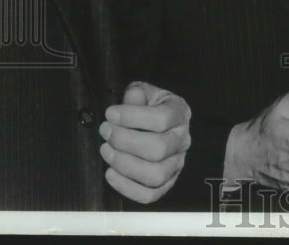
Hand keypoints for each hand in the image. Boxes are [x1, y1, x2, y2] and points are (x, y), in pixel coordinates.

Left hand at [100, 81, 191, 203]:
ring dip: (124, 164)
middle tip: (106, 132)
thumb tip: (133, 96)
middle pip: (158, 149)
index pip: (162, 118)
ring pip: (155, 175)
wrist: (157, 121)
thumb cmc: (148, 106)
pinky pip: (150, 195)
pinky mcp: (166, 183)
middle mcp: (182, 140)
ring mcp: (177, 163)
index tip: (110, 114)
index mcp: (180, 113)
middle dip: (125, 141)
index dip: (133, 117)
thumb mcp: (144, 93)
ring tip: (106, 150)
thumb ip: (138, 94)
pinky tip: (110, 173)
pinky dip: (127, 188)